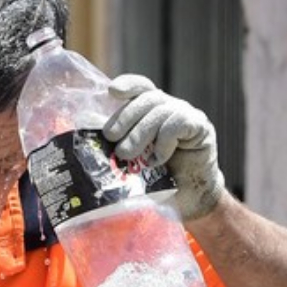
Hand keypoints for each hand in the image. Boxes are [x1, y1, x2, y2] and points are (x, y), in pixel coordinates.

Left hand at [102, 74, 225, 220]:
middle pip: (147, 99)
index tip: (112, 91)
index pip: (141, 88)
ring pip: (160, 111)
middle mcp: (171, 108)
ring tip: (126, 155)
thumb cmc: (158, 180)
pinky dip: (163, 142)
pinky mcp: (201, 129)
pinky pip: (178, 124)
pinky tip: (156, 160)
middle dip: (125, 117)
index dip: (128, 85)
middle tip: (111, 137)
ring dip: (140, 133)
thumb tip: (85, 123)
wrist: (188, 201)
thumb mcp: (131, 158)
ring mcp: (188, 115)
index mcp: (153, 111)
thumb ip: (115, 139)